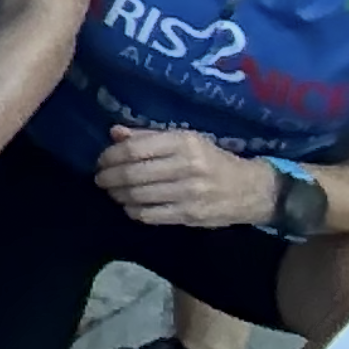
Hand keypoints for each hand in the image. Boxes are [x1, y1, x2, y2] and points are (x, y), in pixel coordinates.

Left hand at [95, 125, 274, 228]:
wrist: (248, 189)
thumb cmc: (212, 159)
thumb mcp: (186, 139)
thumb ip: (149, 136)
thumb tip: (115, 132)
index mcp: (184, 142)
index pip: (136, 149)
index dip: (112, 155)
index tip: (101, 160)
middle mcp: (186, 166)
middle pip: (133, 173)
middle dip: (109, 177)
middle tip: (99, 178)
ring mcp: (188, 194)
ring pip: (139, 196)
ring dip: (118, 195)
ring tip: (112, 191)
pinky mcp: (189, 216)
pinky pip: (150, 215)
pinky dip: (133, 211)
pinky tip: (129, 206)